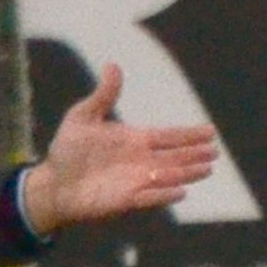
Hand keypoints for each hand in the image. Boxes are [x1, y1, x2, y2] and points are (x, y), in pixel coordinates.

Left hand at [16, 66, 219, 233]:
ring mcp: (134, 181)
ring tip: (206, 170)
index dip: (189, 135)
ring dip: (186, 173)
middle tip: (215, 152)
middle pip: (174, 157)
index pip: (168, 137)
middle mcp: (139, 161)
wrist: (52, 183)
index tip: (210, 132)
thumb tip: (112, 65)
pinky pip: (149, 198)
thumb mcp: (82, 117)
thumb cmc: (67, 151)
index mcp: (134, 140)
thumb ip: (103, 96)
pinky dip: (163, 195)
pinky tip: (180, 192)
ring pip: (167, 177)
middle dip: (194, 155)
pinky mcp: (124, 200)